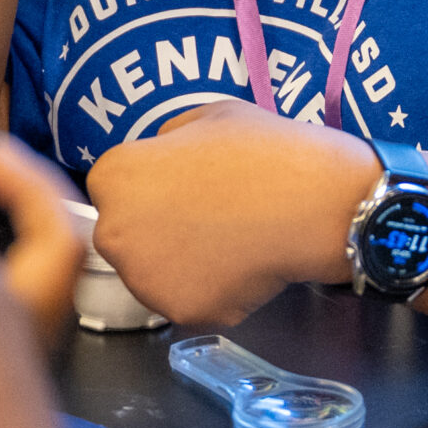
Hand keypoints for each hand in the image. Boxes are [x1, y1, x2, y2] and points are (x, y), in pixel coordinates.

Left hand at [85, 101, 379, 325]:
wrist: (314, 202)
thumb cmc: (265, 150)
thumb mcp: (210, 116)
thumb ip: (170, 138)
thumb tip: (162, 156)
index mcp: (114, 177)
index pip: (114, 189)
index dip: (151, 188)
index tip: (185, 189)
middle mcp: (115, 232)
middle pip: (126, 237)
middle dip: (159, 231)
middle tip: (210, 219)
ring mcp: (145, 279)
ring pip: (156, 276)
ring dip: (184, 264)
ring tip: (231, 241)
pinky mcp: (181, 311)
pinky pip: (192, 301)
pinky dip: (216, 291)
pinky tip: (246, 266)